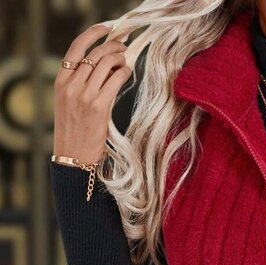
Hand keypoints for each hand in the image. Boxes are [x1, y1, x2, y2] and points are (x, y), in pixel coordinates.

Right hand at [53, 23, 131, 164]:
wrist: (73, 155)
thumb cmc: (75, 130)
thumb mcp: (70, 103)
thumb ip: (80, 84)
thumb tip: (104, 66)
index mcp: (61, 82)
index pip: (76, 49)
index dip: (92, 34)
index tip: (106, 29)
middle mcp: (71, 85)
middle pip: (95, 54)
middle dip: (112, 46)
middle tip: (123, 46)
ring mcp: (85, 95)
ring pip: (106, 64)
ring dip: (119, 58)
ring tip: (125, 60)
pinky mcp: (99, 106)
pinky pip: (115, 80)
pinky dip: (123, 72)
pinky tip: (126, 73)